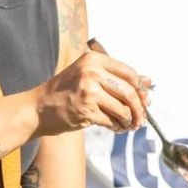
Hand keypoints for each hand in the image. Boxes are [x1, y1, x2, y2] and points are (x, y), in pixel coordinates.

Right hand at [37, 43, 151, 135]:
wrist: (38, 108)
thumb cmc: (65, 92)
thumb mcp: (89, 77)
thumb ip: (118, 78)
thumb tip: (149, 82)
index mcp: (93, 60)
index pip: (130, 74)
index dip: (141, 90)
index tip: (144, 101)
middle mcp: (91, 72)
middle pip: (130, 92)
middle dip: (140, 109)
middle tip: (141, 119)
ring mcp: (88, 91)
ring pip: (124, 109)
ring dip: (130, 120)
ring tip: (127, 125)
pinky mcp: (86, 109)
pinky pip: (113, 120)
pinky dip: (118, 126)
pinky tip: (115, 127)